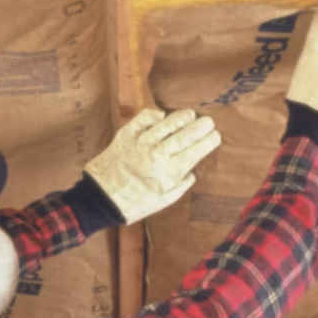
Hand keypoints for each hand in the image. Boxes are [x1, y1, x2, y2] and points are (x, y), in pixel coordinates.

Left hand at [85, 108, 221, 224]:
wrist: (101, 198)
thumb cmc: (135, 202)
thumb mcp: (164, 200)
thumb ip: (181, 184)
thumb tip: (192, 169)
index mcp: (169, 172)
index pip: (196, 151)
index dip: (209, 141)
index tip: (215, 135)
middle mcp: (157, 154)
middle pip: (185, 135)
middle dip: (201, 126)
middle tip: (208, 122)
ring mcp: (141, 142)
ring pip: (167, 123)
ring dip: (182, 117)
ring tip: (191, 115)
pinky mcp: (126, 134)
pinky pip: (144, 118)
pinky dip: (155, 115)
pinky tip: (162, 116)